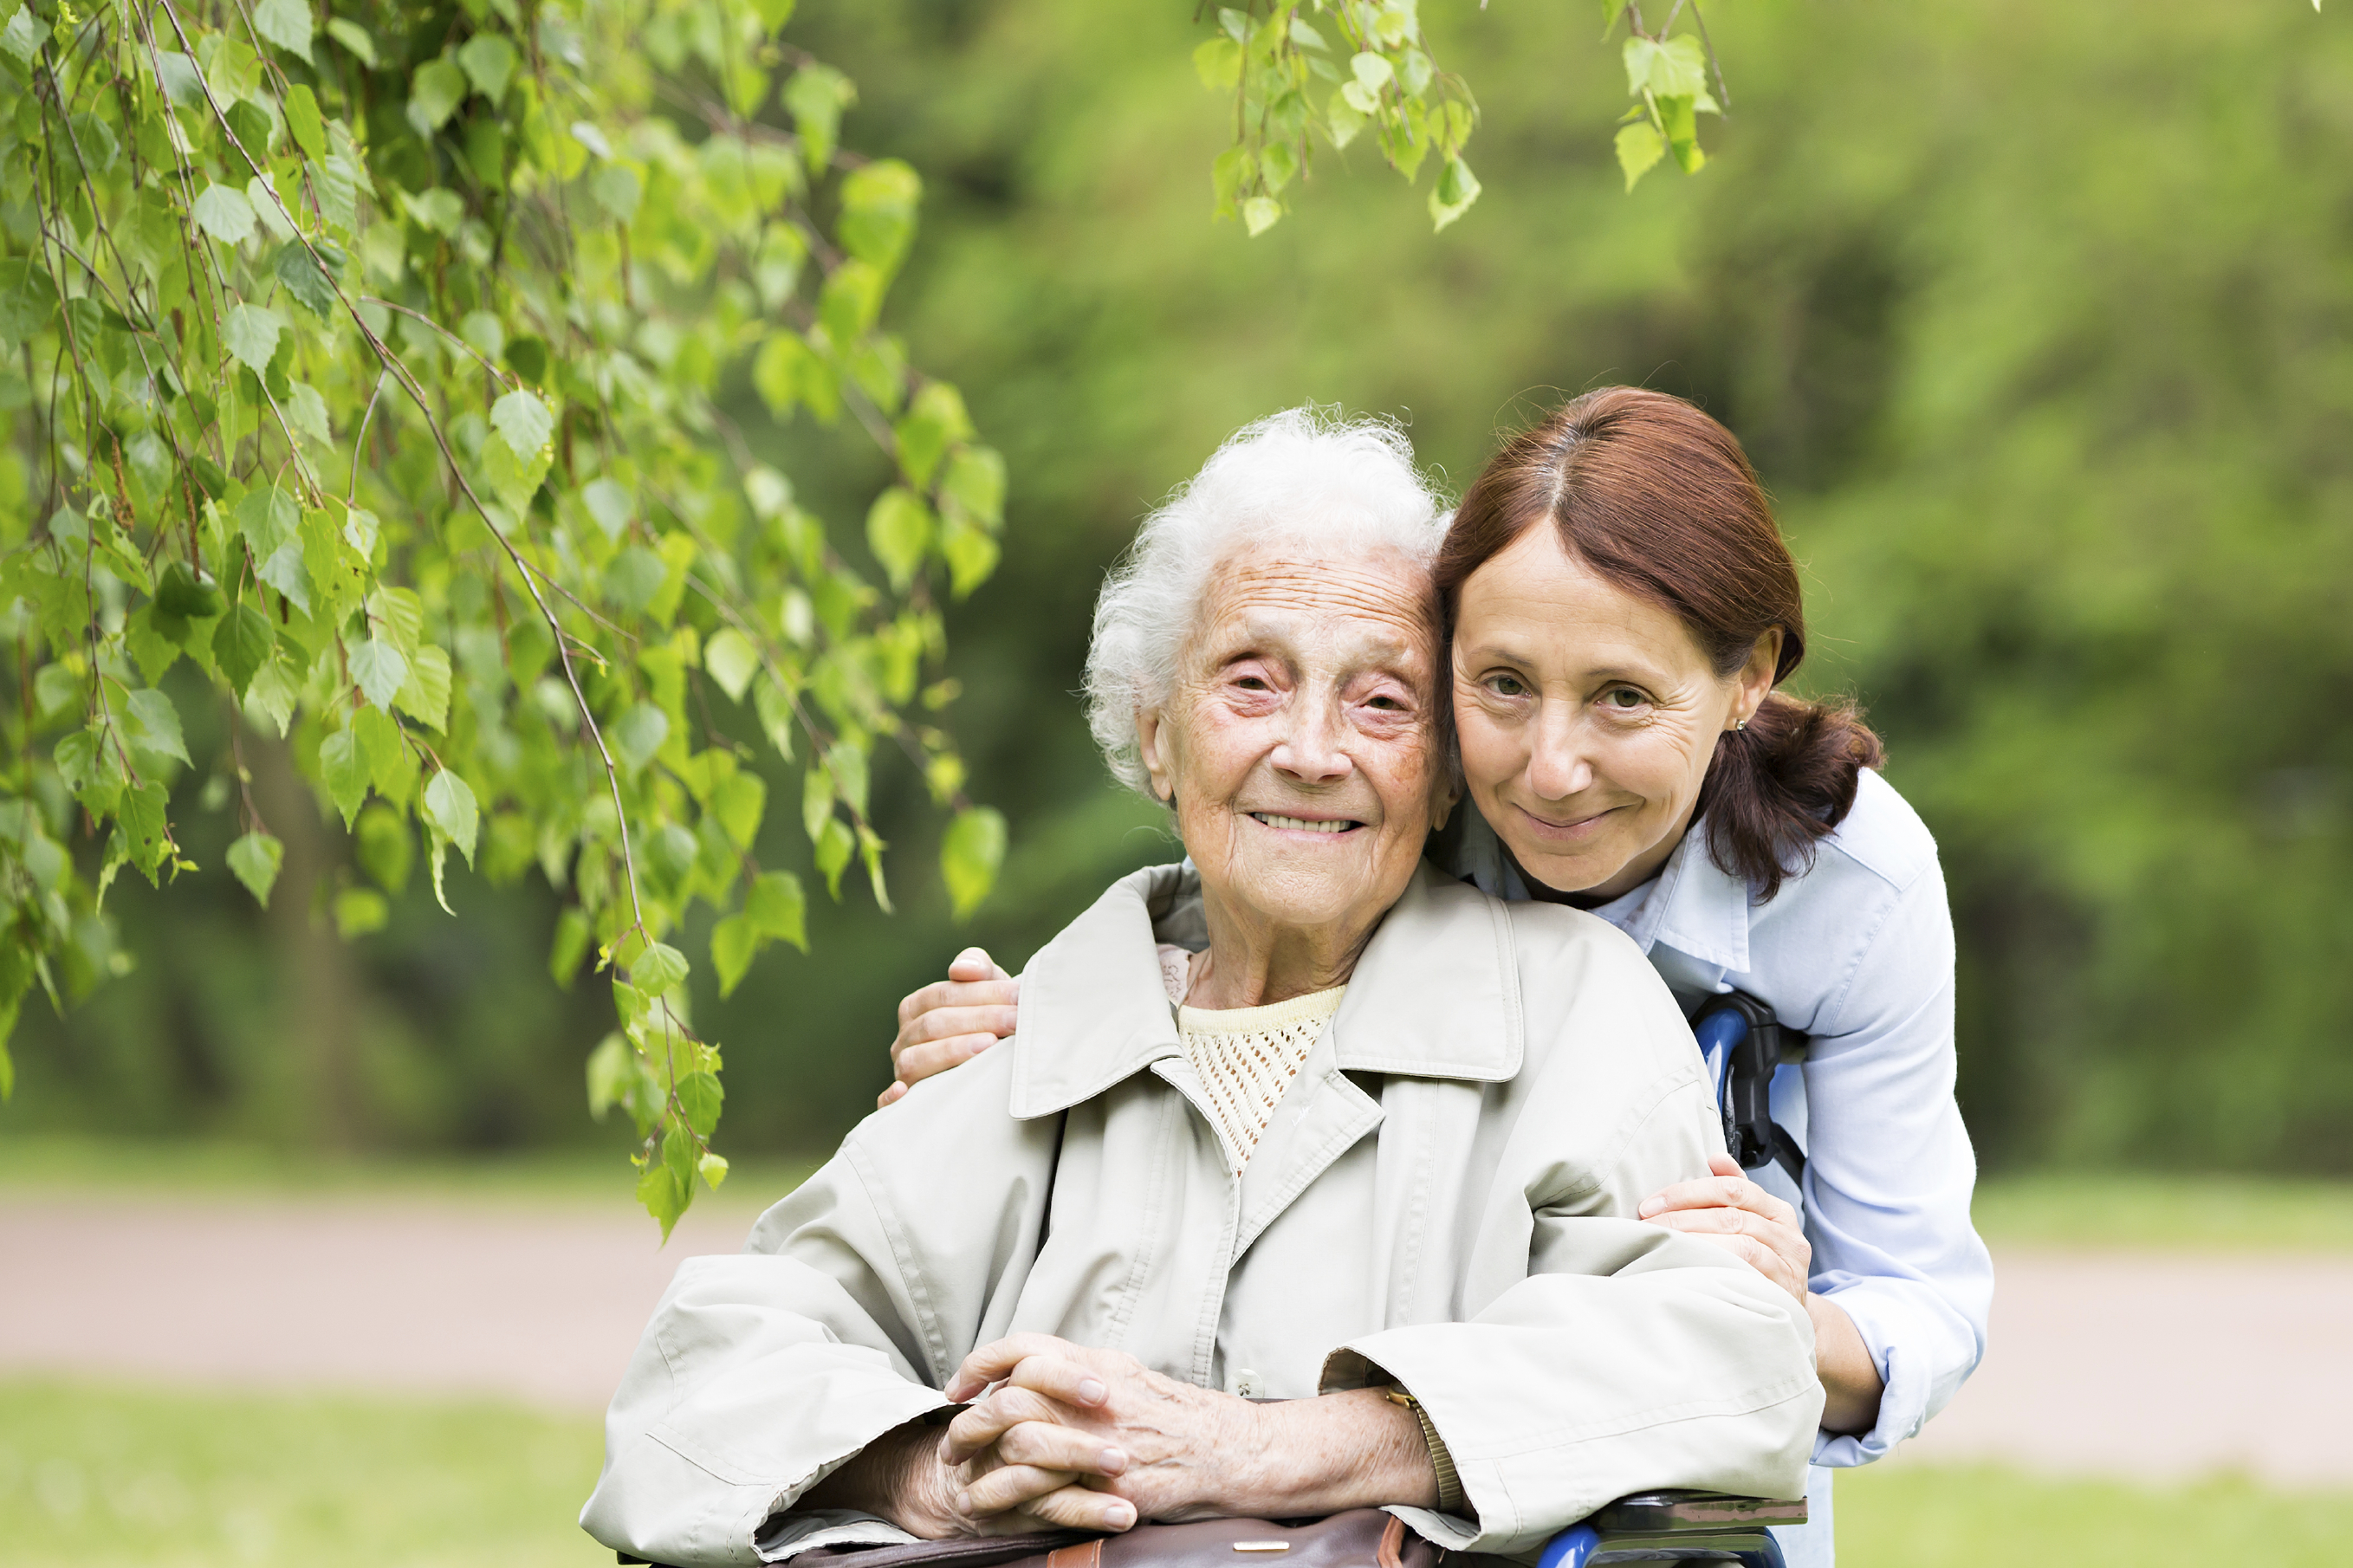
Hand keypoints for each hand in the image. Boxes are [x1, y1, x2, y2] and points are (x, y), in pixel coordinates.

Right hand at [881, 948, 1019, 1108]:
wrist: (995, 1069)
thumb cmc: (990, 1022)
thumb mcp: (989, 993)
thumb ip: (979, 970)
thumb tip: (961, 969)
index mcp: (917, 1007)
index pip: (943, 995)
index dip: (982, 994)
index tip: (1018, 998)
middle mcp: (904, 1039)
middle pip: (933, 1024)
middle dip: (979, 1020)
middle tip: (1016, 1021)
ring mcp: (902, 1072)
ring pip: (915, 1059)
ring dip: (952, 1051)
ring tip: (989, 1045)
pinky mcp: (904, 1106)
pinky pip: (885, 1105)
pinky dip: (890, 1099)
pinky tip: (905, 1092)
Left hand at [940, 1335, 1239, 1528]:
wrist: (1221, 1450)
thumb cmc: (1169, 1411)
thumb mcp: (1119, 1372)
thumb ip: (1072, 1367)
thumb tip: (1025, 1366)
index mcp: (1091, 1367)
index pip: (1021, 1349)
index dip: (981, 1364)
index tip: (959, 1387)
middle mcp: (1090, 1399)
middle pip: (1010, 1399)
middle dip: (971, 1423)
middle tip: (953, 1442)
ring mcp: (1098, 1443)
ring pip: (1020, 1446)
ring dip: (986, 1465)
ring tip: (968, 1480)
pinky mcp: (1107, 1487)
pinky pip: (1047, 1494)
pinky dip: (1015, 1500)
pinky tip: (997, 1505)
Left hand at [1636, 1154, 1810, 1302]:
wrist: (1789, 1314)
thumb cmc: (1763, 1266)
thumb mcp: (1754, 1225)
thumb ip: (1735, 1193)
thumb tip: (1715, 1157)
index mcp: (1777, 1211)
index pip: (1733, 1188)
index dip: (1689, 1192)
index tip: (1654, 1203)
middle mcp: (1787, 1234)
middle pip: (1731, 1215)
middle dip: (1683, 1217)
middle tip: (1649, 1223)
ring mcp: (1788, 1264)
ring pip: (1741, 1243)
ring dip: (1696, 1241)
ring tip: (1665, 1244)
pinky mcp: (1783, 1292)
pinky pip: (1749, 1273)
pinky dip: (1718, 1266)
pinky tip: (1691, 1267)